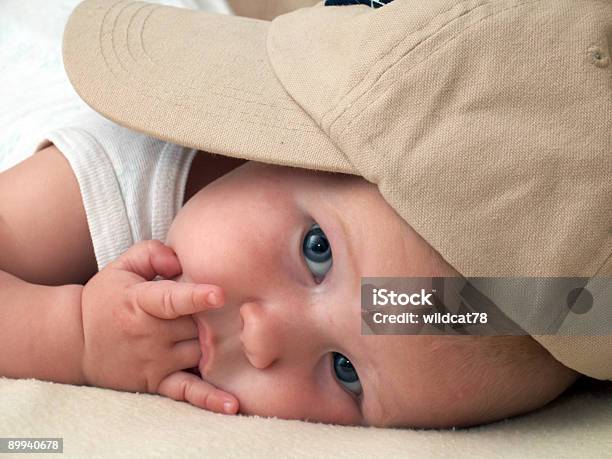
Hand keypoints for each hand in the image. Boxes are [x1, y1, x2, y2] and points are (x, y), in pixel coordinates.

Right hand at [80, 240, 237, 413]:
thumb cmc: (106, 298)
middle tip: (229, 310)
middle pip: (196, 326)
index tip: (220, 294)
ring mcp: (154, 361)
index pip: (171, 299)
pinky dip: (210, 399)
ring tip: (229, 336)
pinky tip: (232, 405)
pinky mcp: (156, 382)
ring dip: (215, 346)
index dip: (196, 296)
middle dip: (214, 319)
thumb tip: (179, 261)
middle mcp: (148, 334)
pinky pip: (187, 392)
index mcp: (140, 302)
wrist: (74, 341)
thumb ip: (151, 254)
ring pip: (200, 352)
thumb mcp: (121, 267)